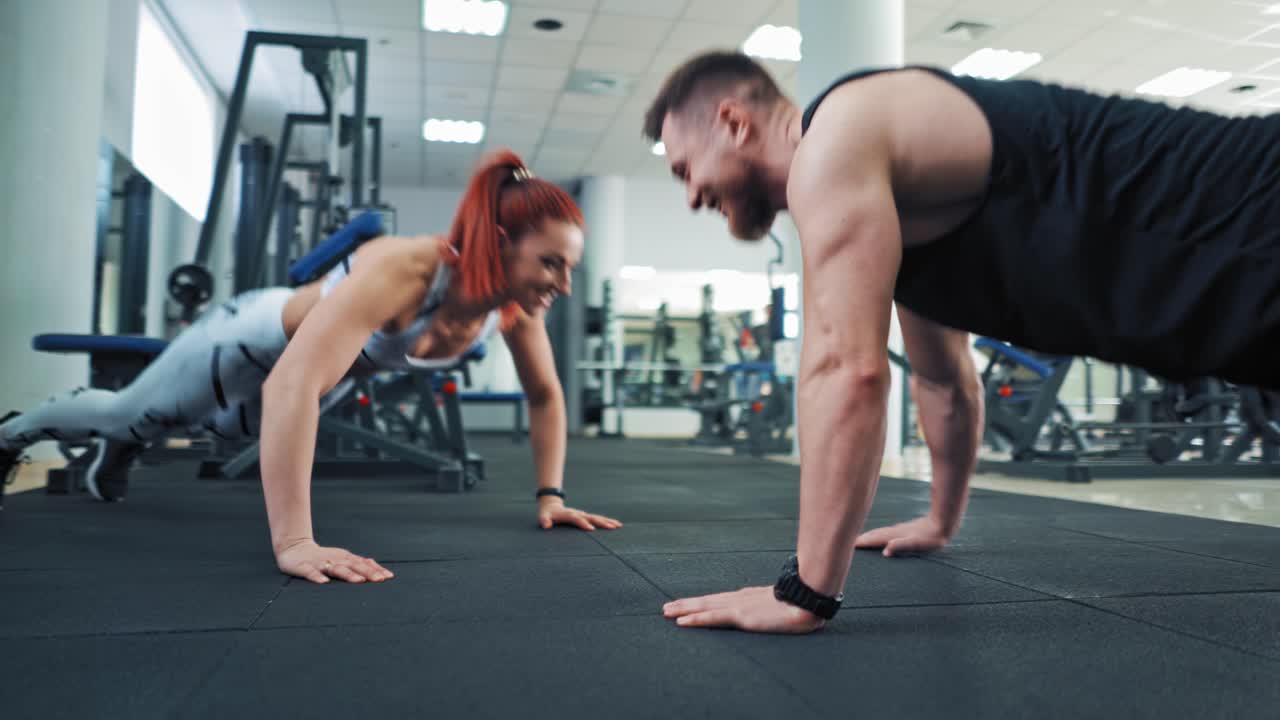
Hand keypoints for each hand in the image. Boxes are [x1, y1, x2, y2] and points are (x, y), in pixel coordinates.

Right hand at [275, 539, 394, 583]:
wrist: (295, 548)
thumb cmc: (324, 557)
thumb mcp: (344, 559)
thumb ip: (360, 565)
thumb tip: (381, 571)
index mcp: (345, 558)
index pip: (364, 564)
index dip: (376, 570)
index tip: (389, 577)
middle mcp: (336, 559)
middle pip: (354, 566)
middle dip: (368, 572)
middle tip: (380, 580)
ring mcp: (321, 563)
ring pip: (336, 569)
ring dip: (348, 575)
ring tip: (359, 581)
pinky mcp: (304, 567)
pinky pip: (311, 573)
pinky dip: (317, 577)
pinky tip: (324, 583)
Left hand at [537, 497, 622, 531]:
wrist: (552, 505)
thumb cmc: (547, 514)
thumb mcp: (543, 516)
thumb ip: (544, 520)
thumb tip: (546, 525)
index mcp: (569, 515)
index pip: (577, 519)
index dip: (584, 524)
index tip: (592, 529)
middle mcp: (578, 514)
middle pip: (592, 517)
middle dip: (602, 522)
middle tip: (612, 527)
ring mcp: (583, 515)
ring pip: (597, 518)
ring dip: (607, 521)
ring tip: (618, 526)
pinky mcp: (586, 517)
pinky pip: (598, 519)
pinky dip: (607, 521)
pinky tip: (616, 525)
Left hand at [662, 586, 824, 633]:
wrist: (807, 600)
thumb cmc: (799, 603)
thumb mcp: (779, 605)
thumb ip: (768, 606)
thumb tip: (766, 609)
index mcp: (747, 597)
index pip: (718, 600)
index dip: (701, 602)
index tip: (686, 604)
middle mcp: (738, 599)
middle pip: (706, 600)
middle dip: (685, 604)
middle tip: (666, 607)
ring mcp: (738, 606)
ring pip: (704, 607)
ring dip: (684, 609)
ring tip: (666, 612)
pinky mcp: (740, 615)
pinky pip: (712, 618)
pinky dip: (695, 619)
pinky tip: (681, 621)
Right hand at [855, 515, 950, 556]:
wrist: (943, 523)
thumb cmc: (931, 537)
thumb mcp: (917, 544)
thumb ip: (900, 545)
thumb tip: (885, 551)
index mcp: (894, 536)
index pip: (875, 539)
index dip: (863, 542)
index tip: (849, 545)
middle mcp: (894, 532)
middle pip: (874, 534)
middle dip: (862, 538)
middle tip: (848, 541)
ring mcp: (899, 530)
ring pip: (880, 532)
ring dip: (869, 536)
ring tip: (860, 539)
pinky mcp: (904, 530)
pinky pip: (886, 532)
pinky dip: (878, 534)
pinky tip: (881, 535)